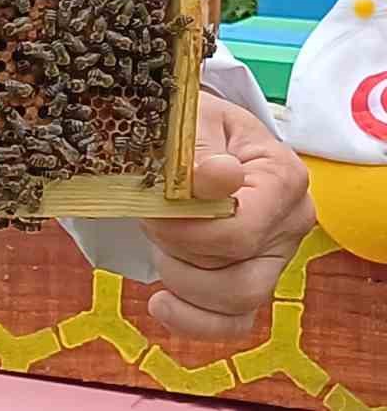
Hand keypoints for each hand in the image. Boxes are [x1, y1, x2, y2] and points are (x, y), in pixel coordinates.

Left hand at [141, 90, 314, 338]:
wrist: (191, 133)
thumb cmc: (190, 123)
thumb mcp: (189, 120)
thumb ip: (199, 148)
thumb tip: (219, 176)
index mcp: (282, 177)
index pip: (239, 232)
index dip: (185, 230)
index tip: (153, 207)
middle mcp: (290, 222)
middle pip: (238, 275)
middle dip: (179, 252)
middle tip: (151, 217)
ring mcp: (275, 255)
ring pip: (236, 301)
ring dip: (181, 277)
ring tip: (159, 239)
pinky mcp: (253, 277)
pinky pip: (234, 322)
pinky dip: (194, 321)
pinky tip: (160, 303)